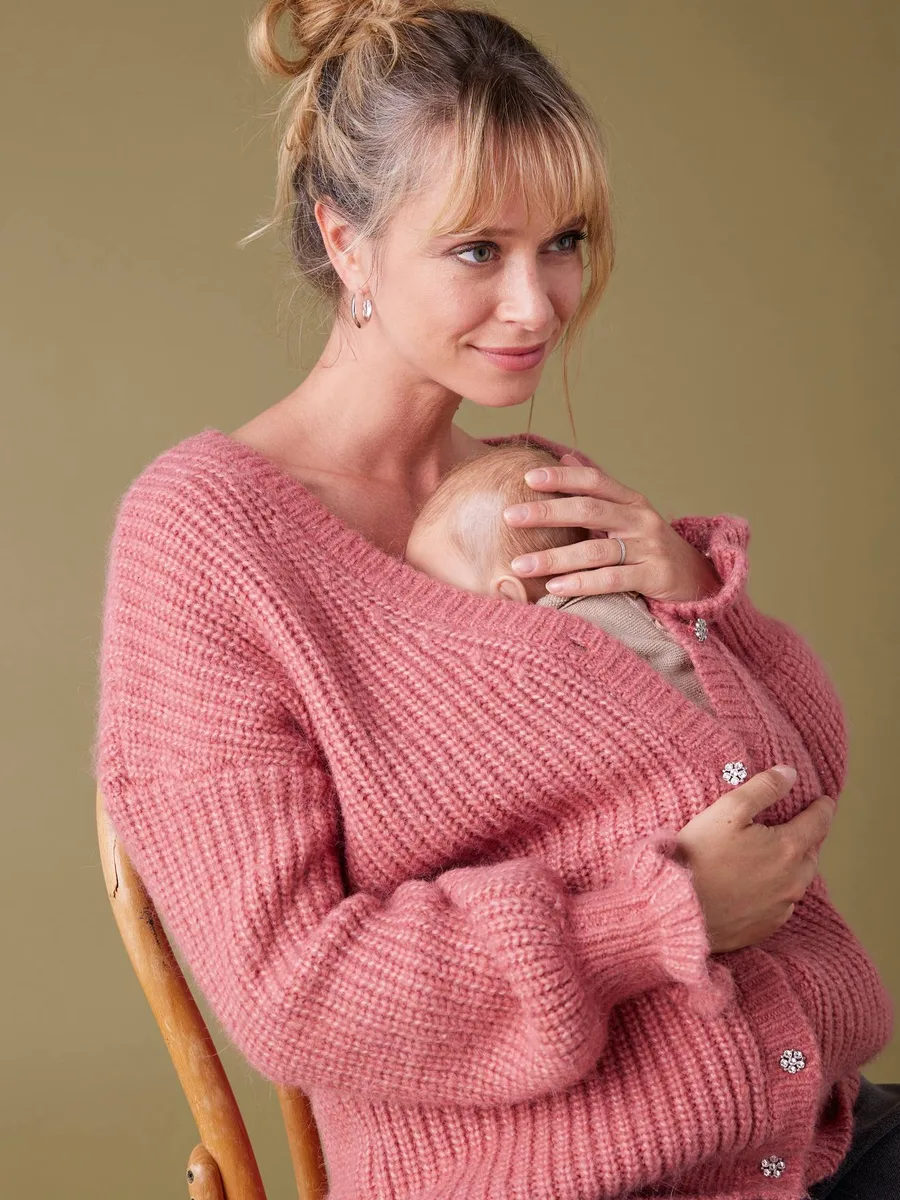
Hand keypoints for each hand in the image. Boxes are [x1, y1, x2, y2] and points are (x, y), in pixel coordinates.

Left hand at [502, 453, 721, 600]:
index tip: (527, 478)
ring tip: (520, 565)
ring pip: (595, 550)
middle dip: (546, 513)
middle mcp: (640, 519)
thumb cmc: (649, 544)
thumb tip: (567, 456)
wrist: (697, 577)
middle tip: (510, 516)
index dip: (561, 478)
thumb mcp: (627, 512)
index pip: (593, 481)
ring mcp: (648, 548)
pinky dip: (581, 582)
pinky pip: (612, 579)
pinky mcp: (654, 576)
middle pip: (589, 511)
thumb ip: (597, 489)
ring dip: (554, 558)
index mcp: (630, 500)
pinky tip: (554, 587)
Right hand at [673, 765, 836, 952]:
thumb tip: (790, 774)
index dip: (823, 807)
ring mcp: (782, 907)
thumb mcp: (728, 810)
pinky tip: (757, 884)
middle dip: (807, 838)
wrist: (679, 907)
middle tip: (795, 827)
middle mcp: (794, 880)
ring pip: (798, 880)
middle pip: (812, 853)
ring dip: (792, 865)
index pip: (819, 822)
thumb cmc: (700, 855)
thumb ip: (763, 789)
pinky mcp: (767, 927)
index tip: (825, 800)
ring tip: (774, 855)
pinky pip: (782, 904)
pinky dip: (777, 890)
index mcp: (788, 848)